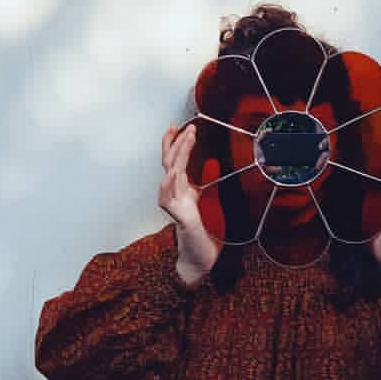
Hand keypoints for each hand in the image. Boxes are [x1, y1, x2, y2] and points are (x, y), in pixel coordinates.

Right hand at [159, 123, 219, 285]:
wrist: (201, 254)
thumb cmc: (203, 228)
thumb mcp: (209, 198)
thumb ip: (208, 182)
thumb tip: (213, 163)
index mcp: (182, 187)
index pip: (175, 160)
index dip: (175, 142)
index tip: (180, 126)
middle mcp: (175, 193)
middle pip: (171, 162)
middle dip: (178, 143)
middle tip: (188, 128)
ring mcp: (174, 204)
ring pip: (170, 174)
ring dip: (178, 155)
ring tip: (185, 140)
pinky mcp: (178, 216)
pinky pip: (167, 198)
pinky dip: (168, 184)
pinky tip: (172, 172)